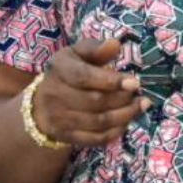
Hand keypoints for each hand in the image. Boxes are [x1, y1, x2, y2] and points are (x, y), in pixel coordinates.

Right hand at [32, 37, 146, 147]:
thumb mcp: (78, 55)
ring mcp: (59, 119)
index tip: (134, 83)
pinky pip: (96, 139)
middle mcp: (55, 94)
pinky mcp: (67, 137)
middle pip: (95, 101)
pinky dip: (116, 132)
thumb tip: (116, 44)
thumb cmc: (68, 73)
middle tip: (140, 95)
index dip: (111, 81)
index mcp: (59, 69)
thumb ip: (96, 49)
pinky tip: (127, 121)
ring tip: (140, 106)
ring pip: (98, 121)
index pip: (84, 77)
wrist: (42, 106)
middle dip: (123, 99)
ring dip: (125, 115)